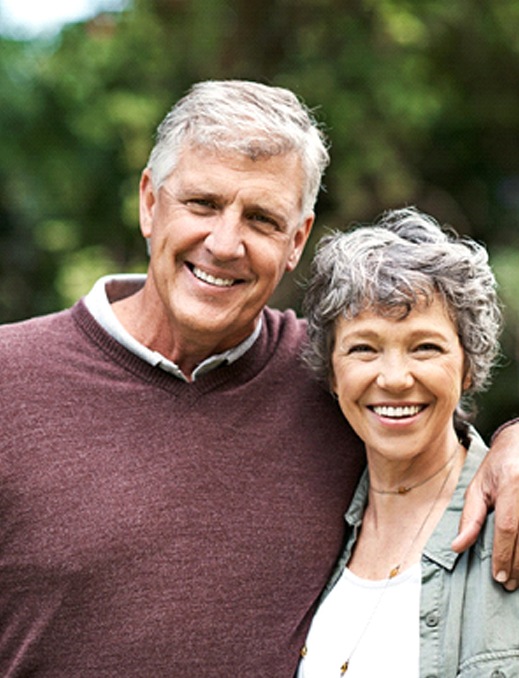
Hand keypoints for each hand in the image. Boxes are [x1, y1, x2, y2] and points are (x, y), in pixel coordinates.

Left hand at [451, 422, 518, 589]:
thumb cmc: (498, 466)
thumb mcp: (477, 486)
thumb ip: (470, 517)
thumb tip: (458, 547)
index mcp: (510, 484)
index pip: (508, 527)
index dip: (504, 555)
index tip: (498, 576)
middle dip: (518, 565)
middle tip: (508, 584)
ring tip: (518, 579)